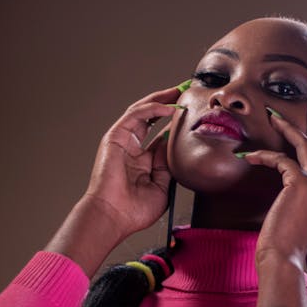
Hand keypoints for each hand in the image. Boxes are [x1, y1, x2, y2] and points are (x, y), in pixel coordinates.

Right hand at [85, 85, 184, 239]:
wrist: (113, 216)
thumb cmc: (134, 210)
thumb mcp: (162, 187)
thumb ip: (168, 166)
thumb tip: (173, 146)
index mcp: (143, 163)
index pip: (161, 136)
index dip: (175, 124)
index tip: (192, 116)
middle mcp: (132, 150)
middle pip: (151, 118)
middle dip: (168, 103)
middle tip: (186, 93)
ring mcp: (123, 142)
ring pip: (142, 112)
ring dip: (161, 99)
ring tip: (178, 91)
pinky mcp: (115, 138)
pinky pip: (135, 116)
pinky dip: (151, 108)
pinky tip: (167, 107)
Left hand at [241, 102, 306, 272]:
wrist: (283, 258)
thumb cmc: (283, 245)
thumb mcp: (294, 218)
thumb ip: (296, 202)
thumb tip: (286, 196)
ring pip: (306, 144)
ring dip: (288, 127)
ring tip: (273, 115)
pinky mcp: (300, 184)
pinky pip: (281, 159)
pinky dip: (264, 155)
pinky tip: (249, 157)